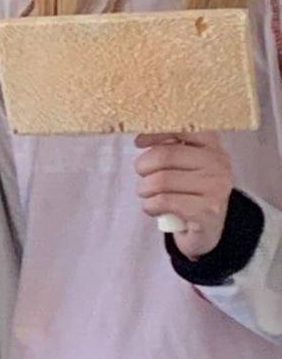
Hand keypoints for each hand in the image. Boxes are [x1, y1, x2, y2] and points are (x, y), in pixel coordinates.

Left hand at [135, 132, 233, 256]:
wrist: (206, 230)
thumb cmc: (188, 192)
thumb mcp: (183, 164)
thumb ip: (168, 146)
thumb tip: (141, 138)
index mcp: (212, 146)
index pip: (183, 128)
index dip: (156, 132)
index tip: (139, 142)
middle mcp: (219, 163)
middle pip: (164, 156)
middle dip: (143, 167)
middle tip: (143, 176)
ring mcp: (216, 188)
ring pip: (160, 180)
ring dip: (144, 190)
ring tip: (149, 194)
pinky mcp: (207, 211)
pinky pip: (163, 201)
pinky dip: (149, 206)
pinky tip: (155, 208)